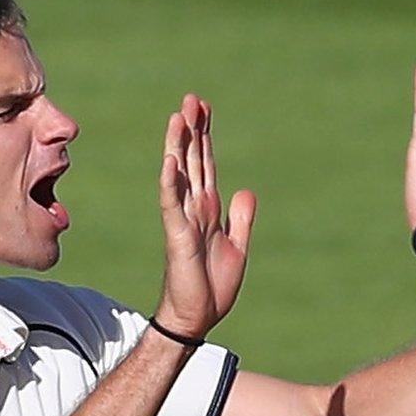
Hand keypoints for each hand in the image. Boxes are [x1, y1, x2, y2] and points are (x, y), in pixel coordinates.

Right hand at [157, 94, 256, 338]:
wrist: (198, 317)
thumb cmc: (212, 285)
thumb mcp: (237, 247)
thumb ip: (240, 218)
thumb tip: (245, 189)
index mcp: (209, 210)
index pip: (207, 165)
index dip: (206, 136)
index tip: (204, 108)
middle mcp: (193, 209)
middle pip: (193, 161)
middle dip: (193, 130)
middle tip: (192, 98)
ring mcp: (183, 220)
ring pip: (180, 175)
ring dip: (179, 146)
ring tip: (178, 117)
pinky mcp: (177, 236)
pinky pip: (172, 204)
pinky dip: (171, 182)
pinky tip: (170, 160)